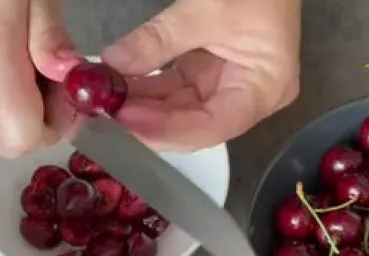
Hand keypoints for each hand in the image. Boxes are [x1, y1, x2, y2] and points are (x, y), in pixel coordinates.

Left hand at [101, 0, 300, 151]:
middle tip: (105, 116)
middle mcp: (247, 95)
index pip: (212, 126)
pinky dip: (145, 87)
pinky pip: (173, 86)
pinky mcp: (207, 69)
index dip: (168, 130)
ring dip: (140, 105)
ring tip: (104, 102)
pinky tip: (116, 86)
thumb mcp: (207, 8)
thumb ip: (160, 39)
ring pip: (177, 107)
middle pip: (192, 123)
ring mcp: (225, 82)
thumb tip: (114, 63)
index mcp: (264, 88)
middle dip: (147, 121)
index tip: (127, 122)